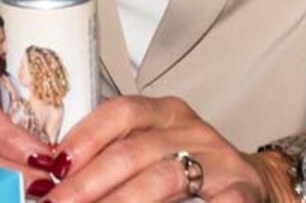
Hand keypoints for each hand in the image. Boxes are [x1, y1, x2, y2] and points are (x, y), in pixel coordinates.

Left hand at [50, 97, 280, 202]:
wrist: (251, 185)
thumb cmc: (190, 169)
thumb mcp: (154, 149)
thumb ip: (114, 155)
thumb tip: (58, 176)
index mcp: (165, 113)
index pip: (121, 112)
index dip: (86, 136)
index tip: (55, 165)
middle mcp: (191, 131)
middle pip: (134, 150)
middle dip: (90, 181)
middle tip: (61, 201)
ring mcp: (217, 161)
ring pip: (162, 178)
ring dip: (123, 201)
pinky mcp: (238, 191)